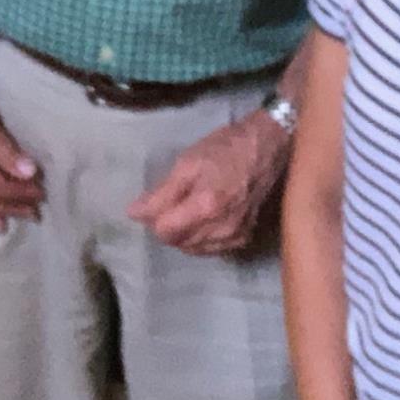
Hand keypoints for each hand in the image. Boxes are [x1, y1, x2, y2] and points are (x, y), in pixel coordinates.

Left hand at [129, 112, 290, 255]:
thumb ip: (160, 193)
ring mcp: (234, 237)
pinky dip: (201, 238)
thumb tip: (133, 214)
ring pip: (193, 249)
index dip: (153, 218)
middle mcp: (221, 229)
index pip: (164, 232)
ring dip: (183, 234)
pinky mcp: (243, 239)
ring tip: (187, 209)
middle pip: (178, 243)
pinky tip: (202, 219)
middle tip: (172, 201)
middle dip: (168, 226)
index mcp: (205, 207)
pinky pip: (211, 249)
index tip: (155, 202)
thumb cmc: (224, 150)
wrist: (265, 149)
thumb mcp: (187, 163)